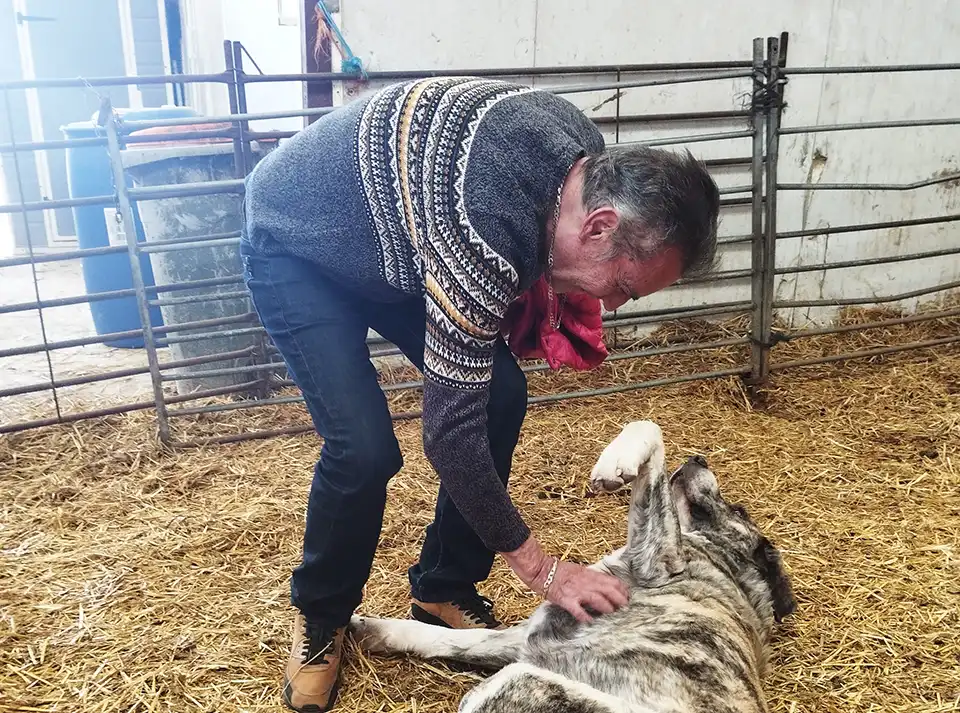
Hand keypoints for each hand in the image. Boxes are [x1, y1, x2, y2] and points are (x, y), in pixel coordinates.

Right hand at [502, 536, 628, 622]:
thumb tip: (604, 588)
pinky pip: (578, 610)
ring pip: (598, 600)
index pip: (612, 581)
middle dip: (620, 600)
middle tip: (626, 609)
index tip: (628, 598)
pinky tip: (591, 623)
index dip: (623, 590)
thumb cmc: (559, 571)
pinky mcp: (566, 600)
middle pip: (609, 590)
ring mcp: (577, 591)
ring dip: (608, 608)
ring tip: (613, 616)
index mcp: (590, 574)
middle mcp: (586, 582)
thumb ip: (592, 579)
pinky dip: (586, 617)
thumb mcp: (579, 571)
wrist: (541, 570)